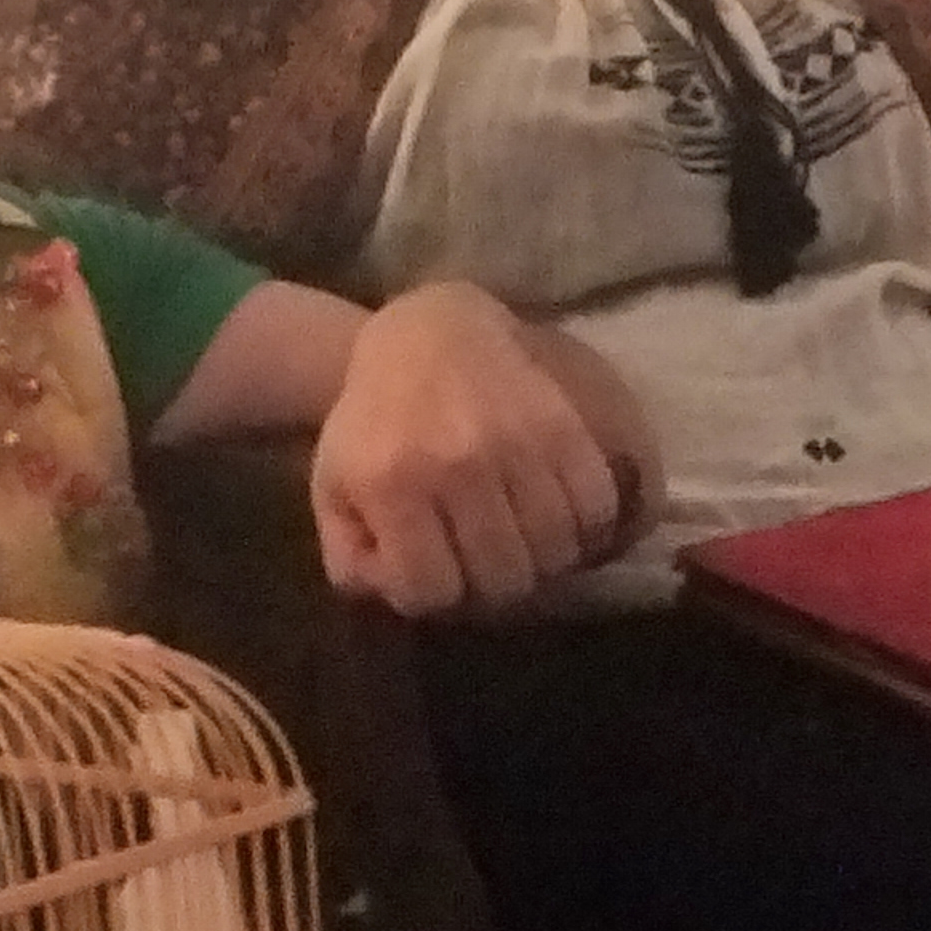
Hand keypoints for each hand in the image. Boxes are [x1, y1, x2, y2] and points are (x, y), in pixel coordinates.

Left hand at [310, 282, 627, 613]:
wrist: (425, 334)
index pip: (430, 589)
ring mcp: (514, 442)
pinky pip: (596, 505)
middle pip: (502, 577)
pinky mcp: (560, 423)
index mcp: (391, 483)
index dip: (432, 596)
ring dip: (544, 563)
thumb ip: (351, 558)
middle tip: (489, 564)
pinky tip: (566, 521)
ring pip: (554, 550)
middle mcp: (455, 464)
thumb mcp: (335, 489)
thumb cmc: (375, 422)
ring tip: (529, 546)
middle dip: (495, 586)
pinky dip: (589, 529)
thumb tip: (398, 595)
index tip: (435, 574)